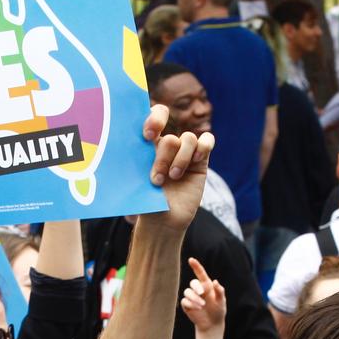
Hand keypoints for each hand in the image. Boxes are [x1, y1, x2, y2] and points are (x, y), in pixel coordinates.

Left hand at [139, 104, 214, 232]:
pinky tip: (195, 161)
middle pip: (170, 137)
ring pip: (188, 139)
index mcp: (148, 145)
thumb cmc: (146, 201)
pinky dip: (203, 147)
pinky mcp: (200, 161)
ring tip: (173, 177)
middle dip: (163, 157)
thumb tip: (131, 142)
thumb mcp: (136, 181)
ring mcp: (184, 152)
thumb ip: (136, 162)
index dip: (154, 120)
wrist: (163, 220)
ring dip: (180, 159)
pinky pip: (207, 141)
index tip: (148, 136)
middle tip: (156, 179)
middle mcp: (166, 146)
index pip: (154, 117)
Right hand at [180, 257, 225, 332]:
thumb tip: (215, 281)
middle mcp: (198, 290)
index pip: (200, 274)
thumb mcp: (222, 301)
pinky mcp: (186, 305)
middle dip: (196, 287)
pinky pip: (184, 301)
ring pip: (187, 292)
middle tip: (202, 293)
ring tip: (202, 305)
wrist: (212, 324)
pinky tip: (197, 309)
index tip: (191, 259)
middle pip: (193, 283)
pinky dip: (191, 304)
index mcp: (207, 286)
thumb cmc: (218, 311)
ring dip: (194, 298)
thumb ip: (220, 291)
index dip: (196, 266)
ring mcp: (191, 297)